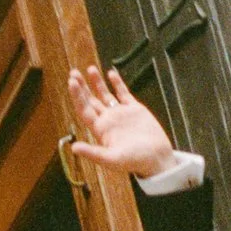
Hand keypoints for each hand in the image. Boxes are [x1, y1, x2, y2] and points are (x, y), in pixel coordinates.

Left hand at [64, 65, 177, 180]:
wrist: (157, 158)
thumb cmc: (135, 161)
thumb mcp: (112, 159)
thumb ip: (93, 153)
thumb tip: (73, 148)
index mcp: (101, 130)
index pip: (85, 110)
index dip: (77, 96)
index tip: (72, 83)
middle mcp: (108, 120)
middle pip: (91, 100)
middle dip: (82, 87)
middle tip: (73, 72)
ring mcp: (121, 114)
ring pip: (105, 95)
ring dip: (97, 83)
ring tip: (90, 69)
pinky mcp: (135, 110)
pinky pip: (124, 94)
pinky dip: (117, 84)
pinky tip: (111, 74)